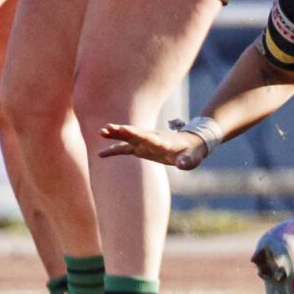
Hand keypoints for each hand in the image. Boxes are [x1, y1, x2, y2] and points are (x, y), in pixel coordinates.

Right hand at [96, 121, 210, 170]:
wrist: (190, 143)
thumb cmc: (192, 152)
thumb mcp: (192, 158)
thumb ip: (187, 161)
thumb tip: (183, 165)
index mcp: (163, 142)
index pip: (149, 138)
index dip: (137, 135)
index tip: (125, 130)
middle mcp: (152, 139)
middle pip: (135, 134)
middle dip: (122, 132)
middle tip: (108, 128)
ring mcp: (145, 142)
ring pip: (128, 138)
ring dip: (116, 135)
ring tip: (102, 132)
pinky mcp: (141, 147)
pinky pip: (125, 148)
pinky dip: (113, 150)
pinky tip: (100, 154)